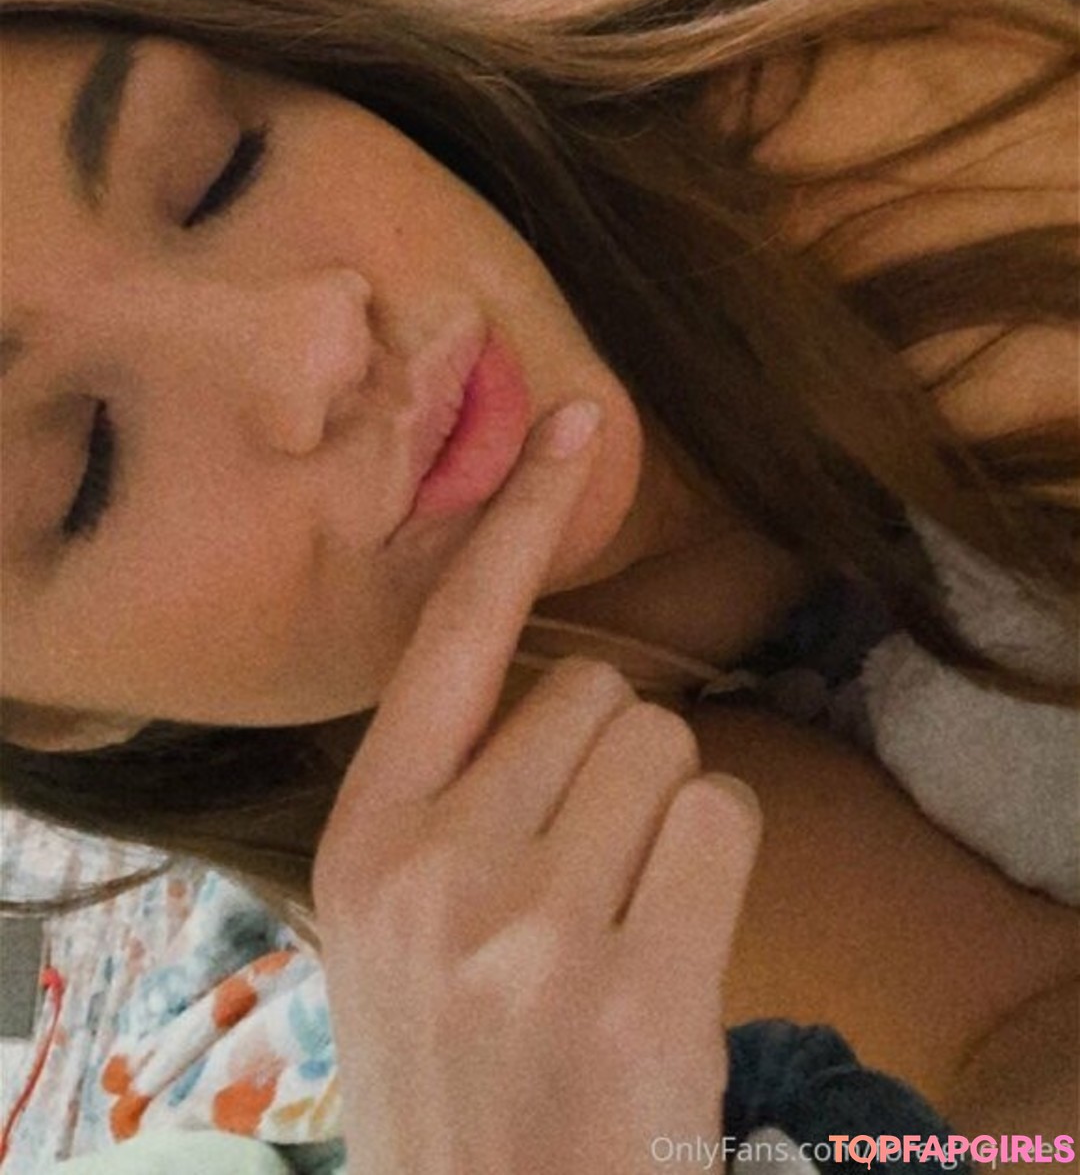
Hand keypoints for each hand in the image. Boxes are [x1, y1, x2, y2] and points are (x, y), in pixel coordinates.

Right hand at [312, 400, 761, 1174]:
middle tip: (585, 873)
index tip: (575, 417)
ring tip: (622, 920)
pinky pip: (724, 817)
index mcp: (365, 838)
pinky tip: (672, 950)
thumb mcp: (392, 926)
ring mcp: (532, 929)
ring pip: (668, 747)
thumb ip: (448, 797)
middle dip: (614, 759)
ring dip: (668, 814)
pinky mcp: (634, 984)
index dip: (517, 520)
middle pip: (596, 693)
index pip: (449, 639)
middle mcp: (436, 868)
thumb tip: (556, 679)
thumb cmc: (458, 1066)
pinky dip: (719, 864)